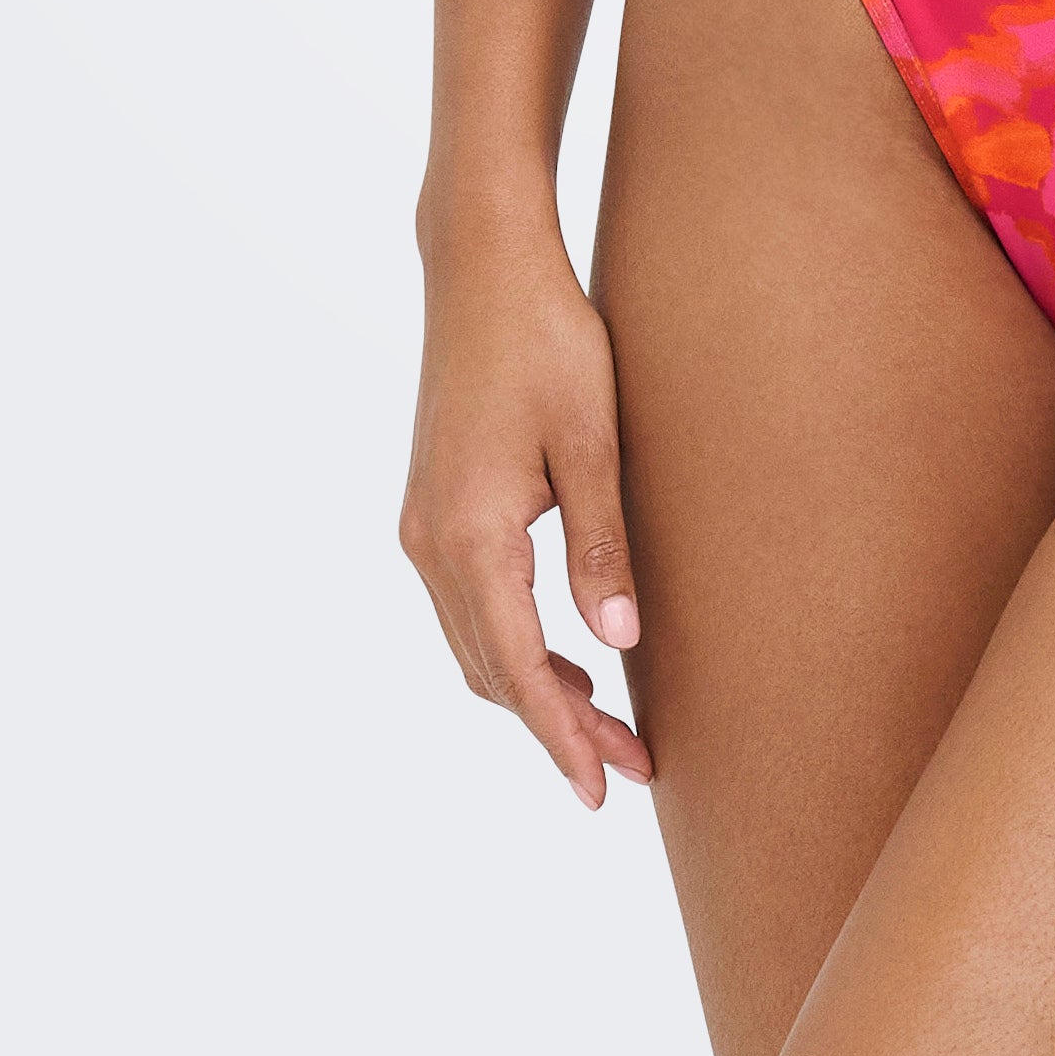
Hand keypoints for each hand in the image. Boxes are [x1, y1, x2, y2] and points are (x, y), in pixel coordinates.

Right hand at [401, 224, 653, 804]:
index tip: (602, 790)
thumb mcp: (591, 438)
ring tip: (610, 724)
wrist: (481, 264)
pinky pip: (469, 604)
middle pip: (492, 670)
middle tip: (632, 768)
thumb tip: (618, 640)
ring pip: (476, 643)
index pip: (517, 669)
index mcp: (470, 535)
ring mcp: (422, 525)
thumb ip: (600, 543)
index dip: (561, 737)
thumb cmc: (547, 338)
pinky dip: (513, 643)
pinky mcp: (432, 505)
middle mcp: (430, 543)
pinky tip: (566, 650)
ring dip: (535, 688)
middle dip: (558, 725)